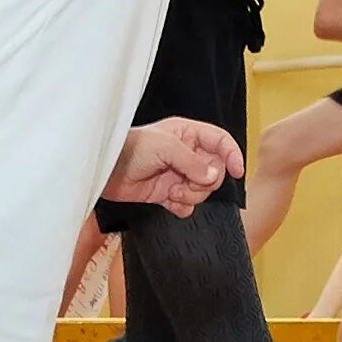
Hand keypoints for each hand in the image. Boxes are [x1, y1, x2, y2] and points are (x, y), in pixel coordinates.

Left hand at [105, 118, 242, 214]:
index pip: (220, 142)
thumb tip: (213, 177)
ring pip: (203, 191)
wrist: (105, 172)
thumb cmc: (130, 149)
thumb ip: (192, 161)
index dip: (232, 154)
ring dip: (191, 195)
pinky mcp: (168, 193)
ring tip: (172, 191)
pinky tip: (168, 201)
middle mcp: (186, 154)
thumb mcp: (164, 147)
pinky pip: (188, 205)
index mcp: (188, 134)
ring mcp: (178, 175)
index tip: (237, 171)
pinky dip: (182, 206)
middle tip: (187, 181)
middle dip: (205, 182)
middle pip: (215, 171)